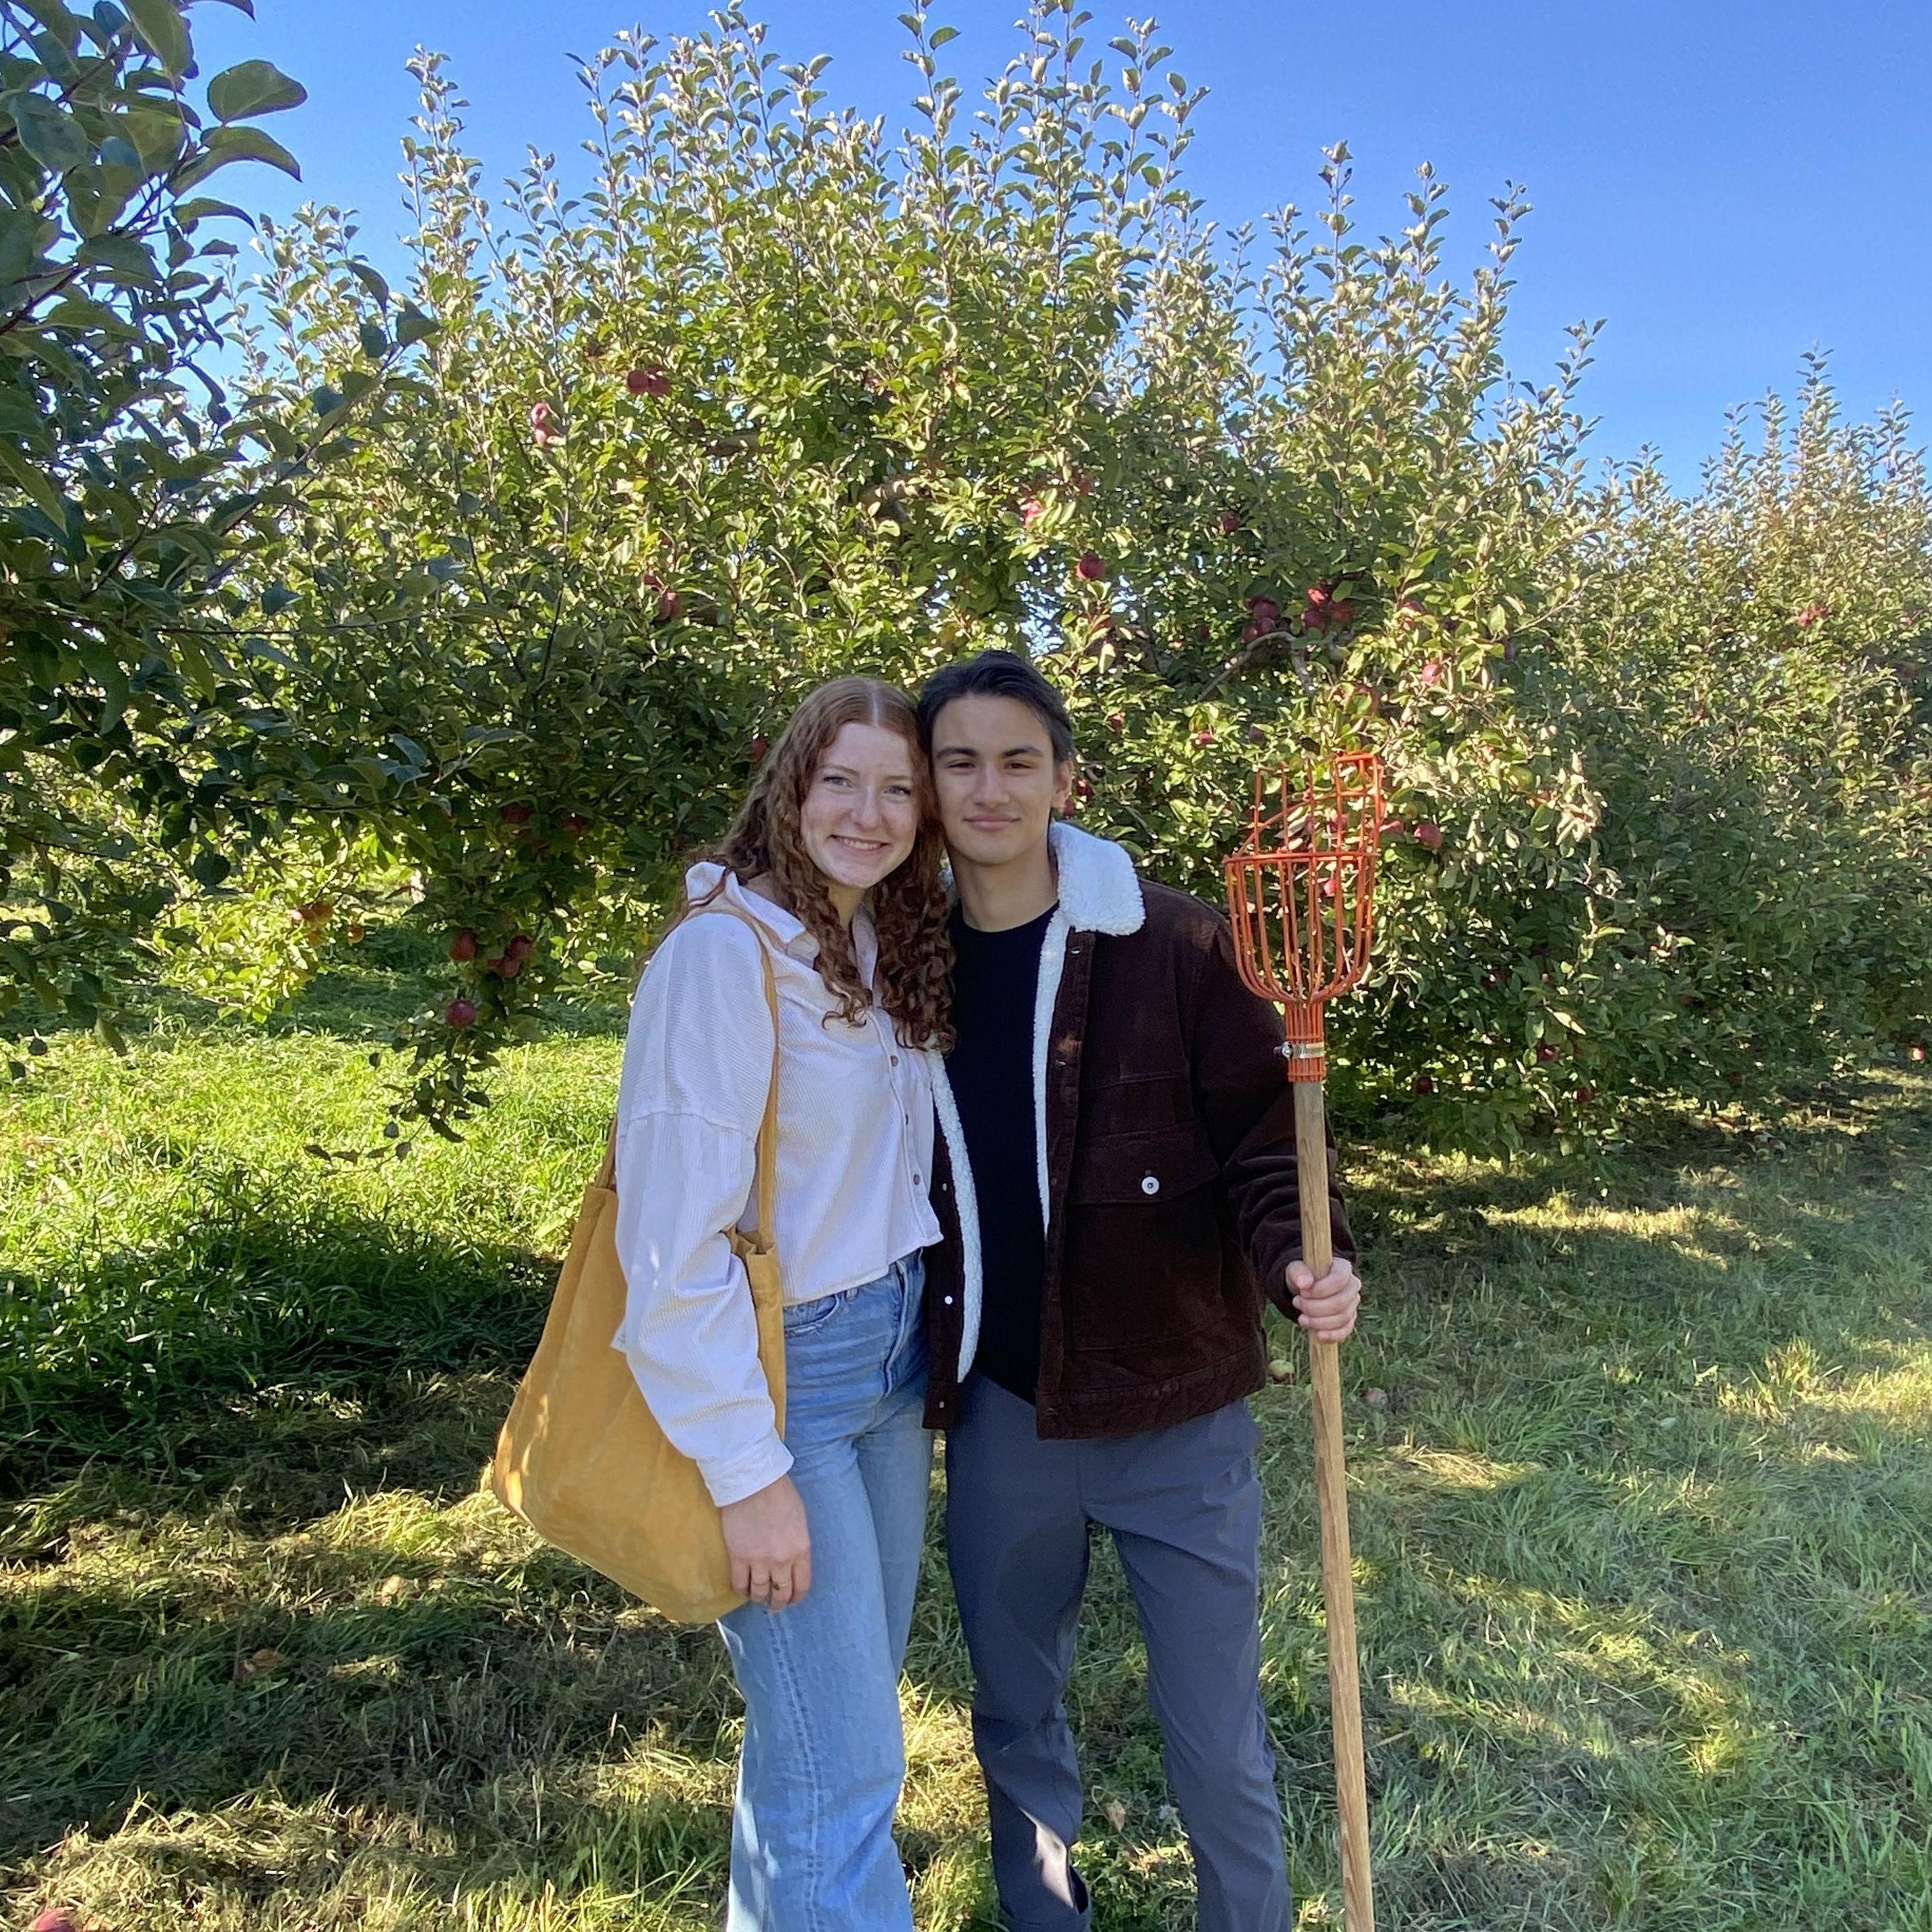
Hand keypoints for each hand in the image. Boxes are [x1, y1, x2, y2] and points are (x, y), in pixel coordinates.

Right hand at [719, 1473, 811, 1609]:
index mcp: (801, 1550)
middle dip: (779, 1603)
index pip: (802, 1585)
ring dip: (760, 1599)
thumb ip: (798, 1544)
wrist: (753, 1482)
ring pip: (760, 1592)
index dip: (797, 1597)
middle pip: (781, 1592)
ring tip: (759, 1600)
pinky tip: (743, 1590)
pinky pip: (740, 1584)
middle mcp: (782, 1561)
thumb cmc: (780, 1494)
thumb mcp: (800, 1520)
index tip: (792, 1599)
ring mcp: (759, 1560)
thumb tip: (793, 1559)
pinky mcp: (738, 1557)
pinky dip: (742, 1591)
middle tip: (775, 1606)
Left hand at [1287, 1257, 1360, 1343]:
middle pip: (1340, 1303)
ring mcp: (1353, 1304)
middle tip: (1296, 1303)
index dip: (1320, 1289)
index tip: (1302, 1292)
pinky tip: (1318, 1335)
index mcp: (1343, 1268)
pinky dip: (1333, 1335)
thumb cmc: (1303, 1275)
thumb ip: (1299, 1272)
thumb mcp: (1296, 1269)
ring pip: (1342, 1318)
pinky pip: (1345, 1330)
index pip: (1339, 1279)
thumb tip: (1304, 1283)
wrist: (1306, 1288)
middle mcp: (1353, 1286)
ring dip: (1319, 1322)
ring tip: (1301, 1318)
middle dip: (1315, 1307)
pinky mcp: (1349, 1320)